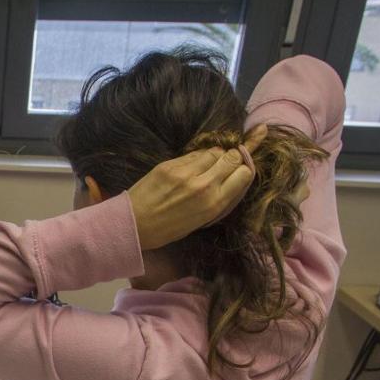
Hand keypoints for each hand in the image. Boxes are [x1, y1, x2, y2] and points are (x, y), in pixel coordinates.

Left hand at [127, 123, 267, 249]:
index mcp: (214, 204)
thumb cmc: (167, 229)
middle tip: (225, 163)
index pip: (245, 173)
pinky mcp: (170, 165)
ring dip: (215, 155)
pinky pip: (194, 153)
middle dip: (233, 158)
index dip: (243, 169)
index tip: (238, 170)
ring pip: (214, 151)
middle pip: (233, 157)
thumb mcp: (200, 221)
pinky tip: (191, 166)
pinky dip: (197, 157)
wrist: (134, 223)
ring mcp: (186, 173)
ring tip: (206, 165)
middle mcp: (204, 185)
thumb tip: (232, 178)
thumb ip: (218, 199)